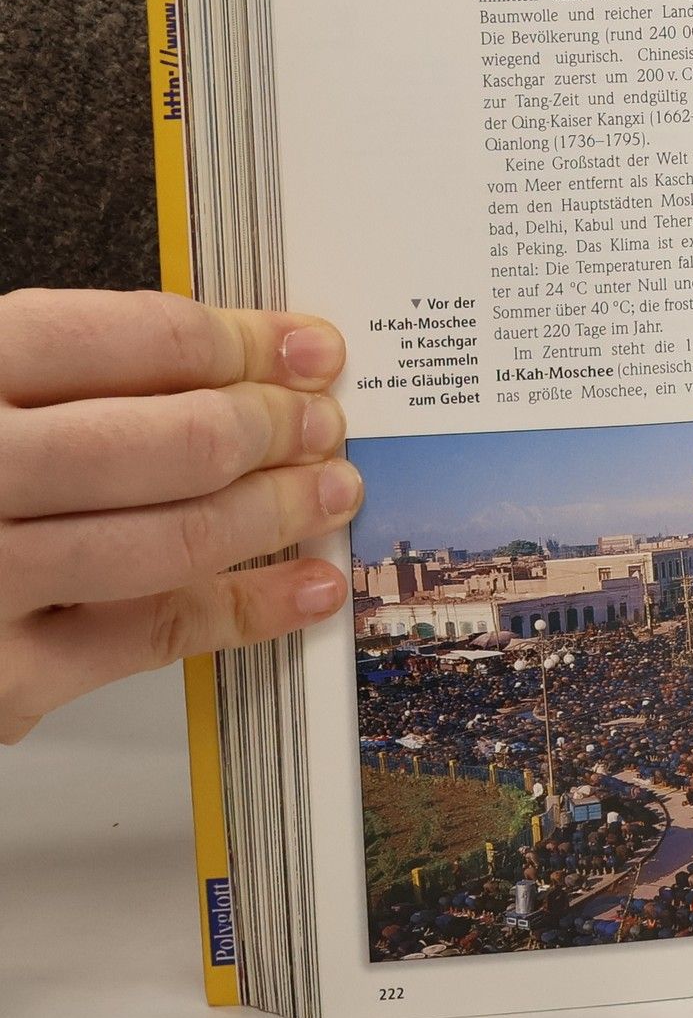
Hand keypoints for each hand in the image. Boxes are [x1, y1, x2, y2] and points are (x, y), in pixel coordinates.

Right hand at [0, 290, 360, 743]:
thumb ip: (51, 373)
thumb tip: (222, 351)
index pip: (129, 339)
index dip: (238, 340)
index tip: (302, 346)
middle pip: (172, 441)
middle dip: (275, 428)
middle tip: (325, 422)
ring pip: (177, 536)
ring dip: (280, 510)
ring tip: (334, 490)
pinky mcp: (2, 677)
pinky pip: (156, 633)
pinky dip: (252, 610)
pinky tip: (308, 587)